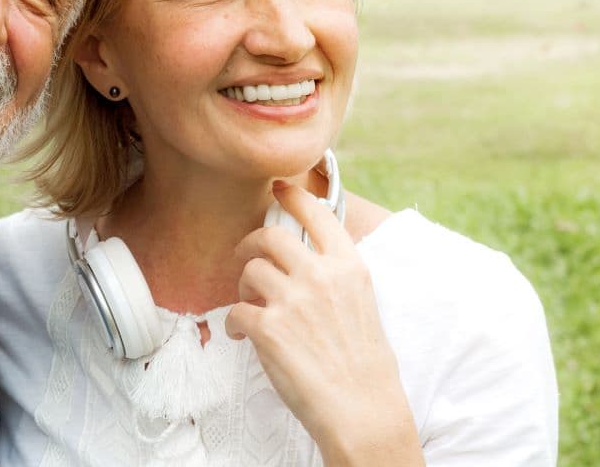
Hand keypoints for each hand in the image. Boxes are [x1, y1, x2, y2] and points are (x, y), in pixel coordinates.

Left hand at [225, 182, 422, 465]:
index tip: (279, 187)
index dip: (293, 196)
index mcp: (349, 267)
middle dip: (251, 244)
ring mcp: (292, 300)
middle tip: (246, 257)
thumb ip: (335, 276)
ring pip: (249, 272)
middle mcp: (320, 276)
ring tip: (253, 308)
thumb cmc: (364, 365)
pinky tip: (243, 336)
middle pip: (270, 236)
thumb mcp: (362, 304)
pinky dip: (235, 324)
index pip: (317, 214)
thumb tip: (306, 260)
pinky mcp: (268, 327)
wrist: (363, 411)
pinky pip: (235, 311)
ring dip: (244, 288)